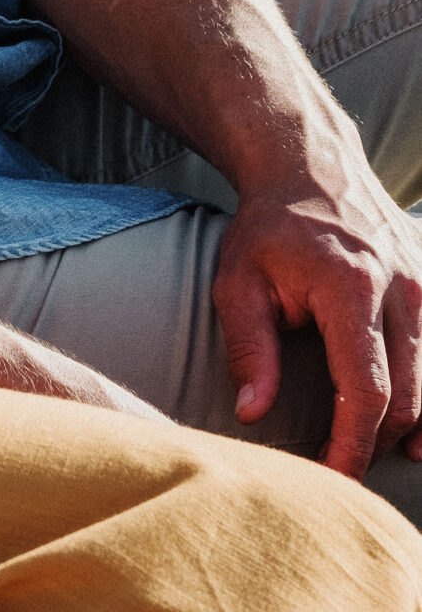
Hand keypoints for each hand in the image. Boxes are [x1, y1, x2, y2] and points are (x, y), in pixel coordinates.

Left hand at [214, 139, 421, 477]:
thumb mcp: (239, 280)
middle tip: (339, 464)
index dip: (352, 445)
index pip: (366, 390)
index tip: (331, 479)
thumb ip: (250, 349)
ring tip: (374, 449)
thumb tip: (252, 414)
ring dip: (410, 425)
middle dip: (376, 441)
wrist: (308, 164)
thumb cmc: (268, 227)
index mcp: (351, 286)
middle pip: (408, 396)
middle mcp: (402, 287)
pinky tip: (414, 426)